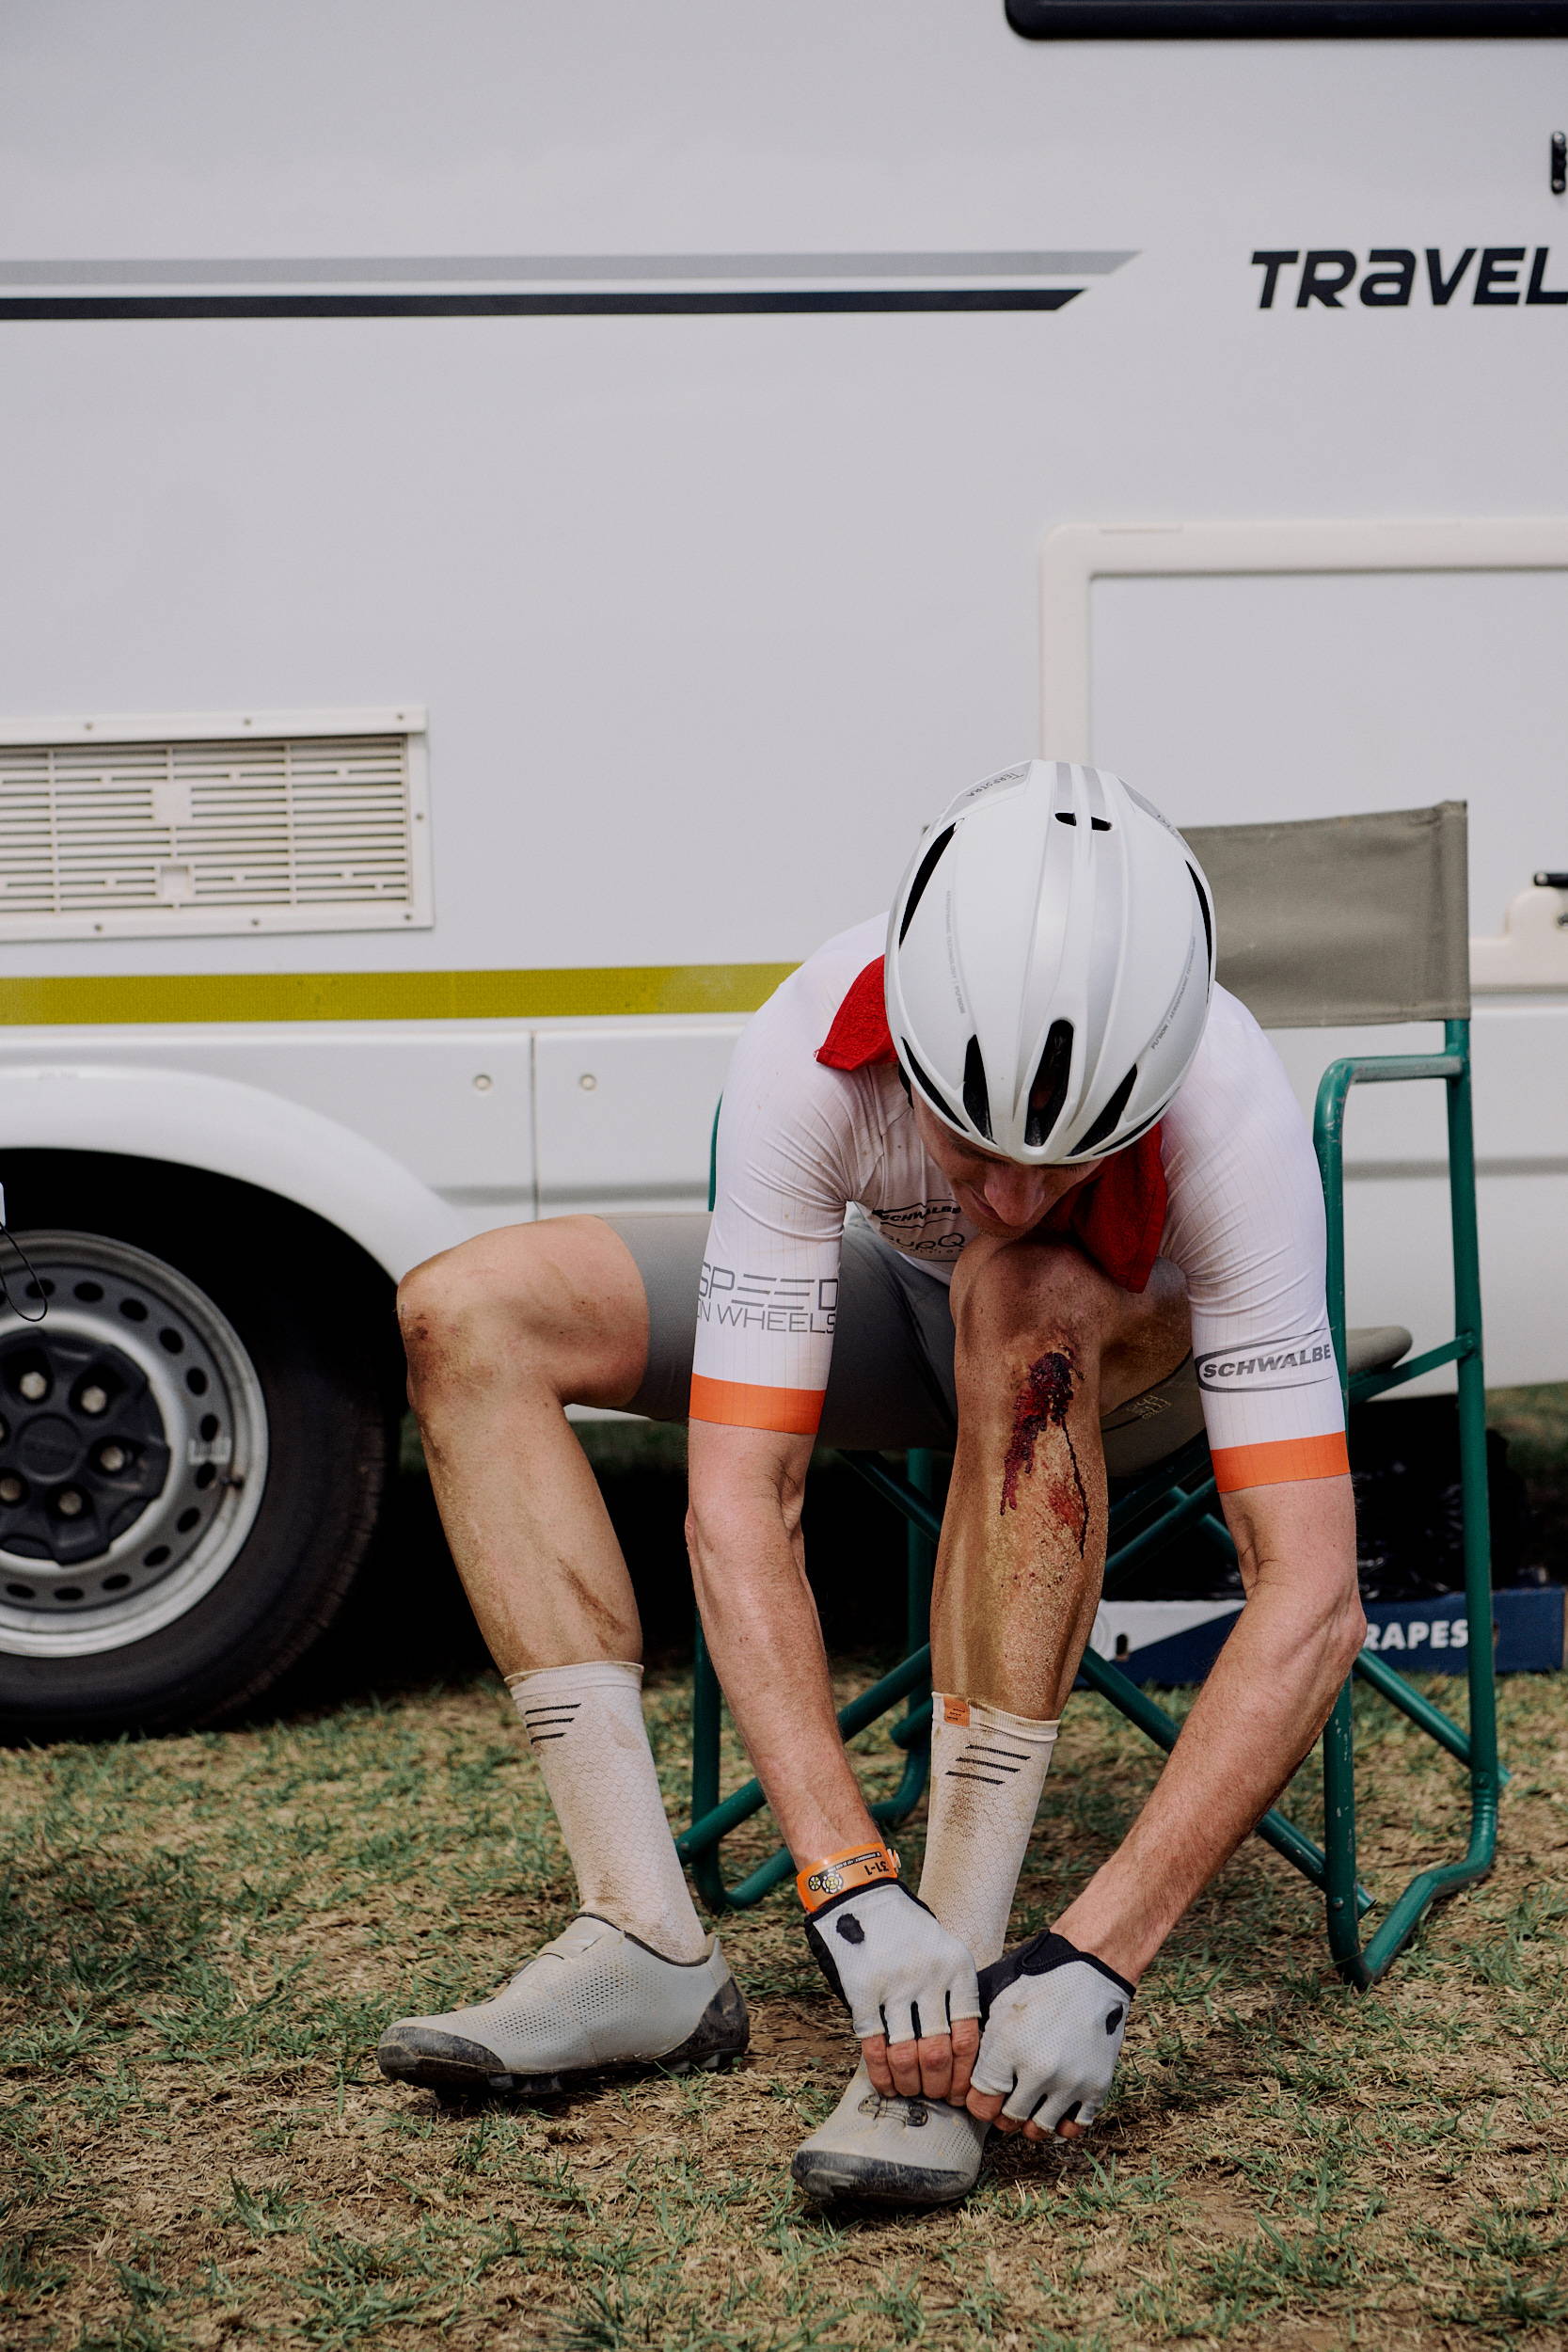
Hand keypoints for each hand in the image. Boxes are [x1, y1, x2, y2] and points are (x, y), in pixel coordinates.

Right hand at [804, 1879, 981, 2102]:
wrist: (863, 1895)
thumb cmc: (909, 1932)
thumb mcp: (946, 1950)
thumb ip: (954, 1994)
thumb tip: (962, 2058)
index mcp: (957, 1969)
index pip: (969, 2038)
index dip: (966, 2075)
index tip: (963, 2093)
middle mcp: (929, 1978)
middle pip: (939, 2053)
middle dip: (939, 2086)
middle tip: (936, 2097)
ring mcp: (895, 1985)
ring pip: (908, 2055)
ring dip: (909, 2084)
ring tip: (910, 2092)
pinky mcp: (863, 1991)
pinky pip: (875, 2045)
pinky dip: (881, 2073)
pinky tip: (885, 2085)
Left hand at [966, 1929, 1132, 2142]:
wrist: (1089, 1972)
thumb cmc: (1037, 1986)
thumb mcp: (997, 2005)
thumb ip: (977, 2042)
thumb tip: (952, 2071)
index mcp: (1009, 2047)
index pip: (981, 2104)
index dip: (978, 2103)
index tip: (981, 2096)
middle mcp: (1039, 2070)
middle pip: (1008, 2121)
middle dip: (1000, 2115)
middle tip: (1003, 2102)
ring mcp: (1070, 2082)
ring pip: (1038, 2130)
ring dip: (1028, 2123)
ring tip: (1027, 2107)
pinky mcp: (1096, 2088)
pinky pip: (1073, 2129)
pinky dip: (1060, 2125)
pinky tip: (1053, 2108)